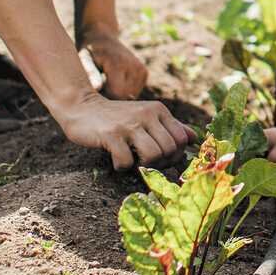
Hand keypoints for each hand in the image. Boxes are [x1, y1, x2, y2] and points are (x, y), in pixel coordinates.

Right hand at [60, 90, 192, 171]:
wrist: (82, 108)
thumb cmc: (117, 118)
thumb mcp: (146, 116)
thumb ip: (170, 126)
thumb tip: (194, 139)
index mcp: (158, 110)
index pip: (181, 139)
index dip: (174, 154)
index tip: (160, 158)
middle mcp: (146, 114)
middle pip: (169, 150)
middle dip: (159, 163)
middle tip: (144, 161)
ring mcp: (129, 124)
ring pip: (154, 156)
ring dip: (143, 166)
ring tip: (133, 160)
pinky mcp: (111, 135)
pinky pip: (127, 161)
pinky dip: (122, 166)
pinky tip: (115, 159)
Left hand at [79, 24, 147, 101]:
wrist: (102, 37)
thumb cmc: (90, 51)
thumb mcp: (84, 59)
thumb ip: (91, 73)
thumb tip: (97, 87)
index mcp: (119, 63)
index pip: (116, 94)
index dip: (104, 97)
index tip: (94, 88)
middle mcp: (134, 66)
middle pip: (124, 96)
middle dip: (111, 96)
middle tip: (99, 84)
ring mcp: (142, 70)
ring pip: (131, 96)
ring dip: (118, 93)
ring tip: (107, 80)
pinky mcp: (144, 73)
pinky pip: (135, 92)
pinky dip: (125, 90)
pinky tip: (116, 80)